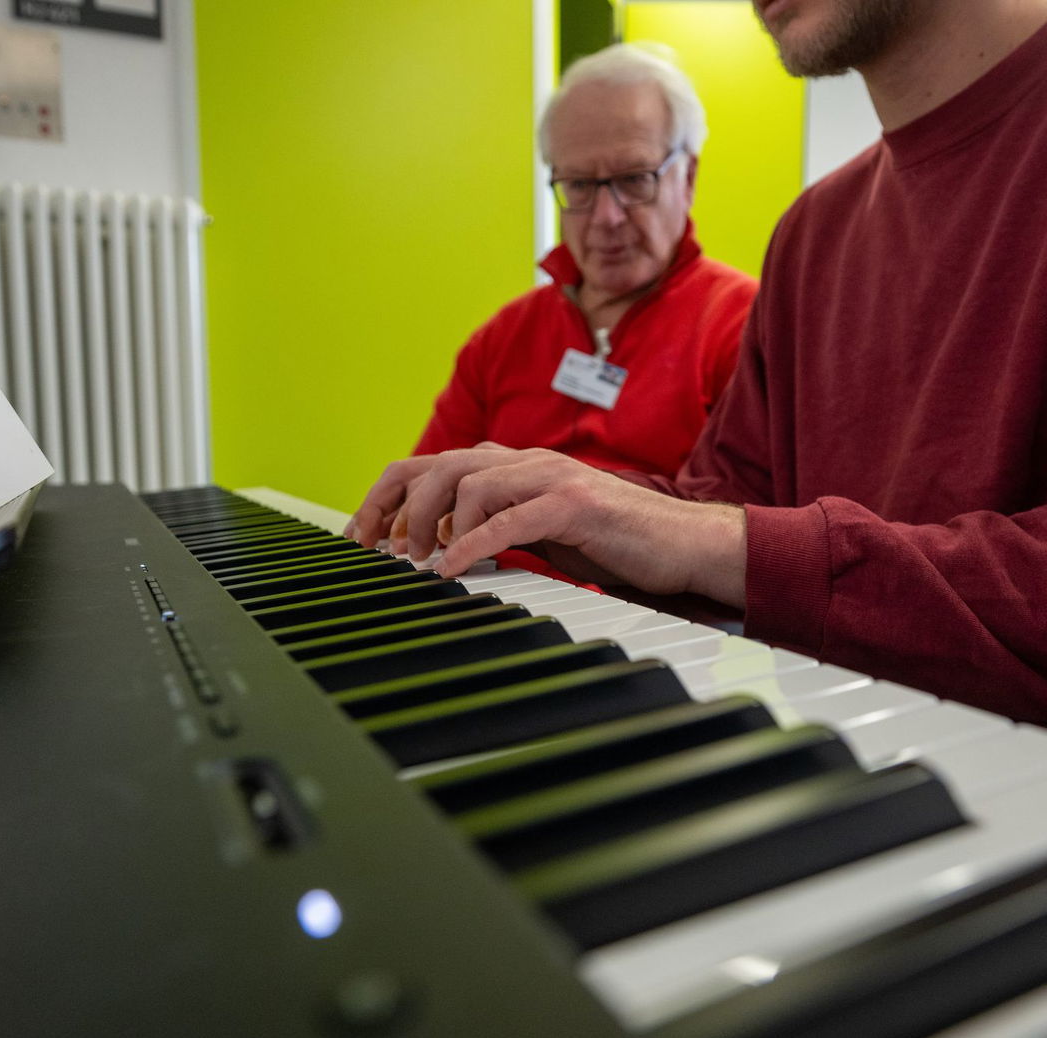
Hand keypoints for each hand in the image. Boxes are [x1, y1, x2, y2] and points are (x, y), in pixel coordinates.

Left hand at [356, 446, 746, 606]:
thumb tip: (441, 549)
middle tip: (380, 551)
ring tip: (418, 561)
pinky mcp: (573, 504)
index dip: (387, 498)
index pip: (431, 466)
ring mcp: (550, 477)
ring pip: (466, 482)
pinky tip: (450, 568)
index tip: (363, 538)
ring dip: (431, 524)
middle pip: (436, 466)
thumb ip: (494, 530)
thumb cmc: (615, 543)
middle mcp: (526, 462)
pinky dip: (471, 543)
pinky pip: (508, 519)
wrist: (684, 545)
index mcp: (513, 466)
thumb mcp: (540, 535)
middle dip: (395, 508)